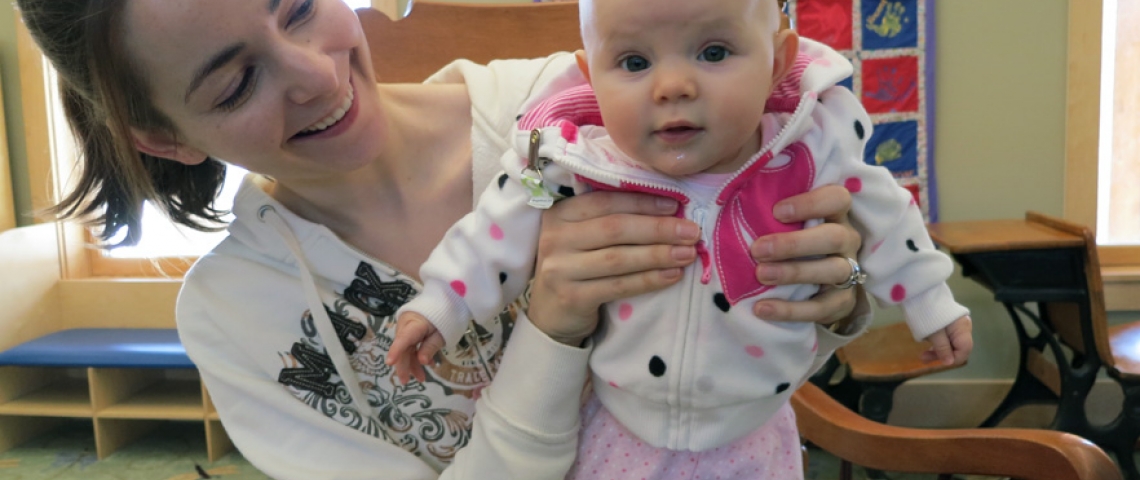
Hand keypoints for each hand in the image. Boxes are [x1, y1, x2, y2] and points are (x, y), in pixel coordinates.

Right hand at [386, 312, 444, 383]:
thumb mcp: (441, 334)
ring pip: (406, 349)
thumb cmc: (444, 317)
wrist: (444, 303)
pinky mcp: (409, 332)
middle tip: (406, 382)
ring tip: (421, 378)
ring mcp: (406, 329)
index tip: (389, 363)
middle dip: (405, 366)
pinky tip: (428, 364)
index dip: (396, 351)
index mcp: (414, 324)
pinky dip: (417, 356)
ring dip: (413, 364)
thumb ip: (431, 347)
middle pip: (403, 348)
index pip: (403, 339)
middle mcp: (405, 326)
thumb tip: (421, 362)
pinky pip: (411, 346)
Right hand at [527, 191, 699, 345]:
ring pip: (618, 258)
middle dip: (657, 229)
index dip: (642, 202)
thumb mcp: (583, 237)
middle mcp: (555, 237)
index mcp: (560, 214)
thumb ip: (611, 220)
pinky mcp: (571, 297)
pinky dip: (648, 280)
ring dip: (658, 255)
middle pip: (614, 229)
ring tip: (688, 254)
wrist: (551, 314)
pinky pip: (617, 286)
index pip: (606, 202)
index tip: (675, 206)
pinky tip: (671, 276)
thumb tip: (668, 210)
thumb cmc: (577, 267)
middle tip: (691, 231)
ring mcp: (560, 268)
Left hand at [751, 184, 861, 324]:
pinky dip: (790, 310)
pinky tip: (762, 308)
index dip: (811, 203)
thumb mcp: (791, 226)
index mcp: (835, 215)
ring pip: (833, 270)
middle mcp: (847, 240)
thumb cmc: (795, 244)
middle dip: (794, 244)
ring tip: (761, 275)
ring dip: (793, 273)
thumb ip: (774, 217)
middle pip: (834, 237)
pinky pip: (821, 307)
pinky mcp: (842, 302)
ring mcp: (849, 271)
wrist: (819, 287)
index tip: (776, 212)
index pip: (837, 199)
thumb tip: (737, 209)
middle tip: (757, 250)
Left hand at [921, 315, 972, 365]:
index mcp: (963, 328)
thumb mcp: (934, 333)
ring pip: (950, 344)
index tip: (938, 361)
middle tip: (923, 358)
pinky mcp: (947, 324)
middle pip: (957, 348)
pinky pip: (946, 338)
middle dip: (941, 355)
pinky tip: (927, 346)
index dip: (953, 358)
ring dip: (937, 351)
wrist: (920, 293)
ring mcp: (955, 326)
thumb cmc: (928, 313)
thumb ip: (942, 348)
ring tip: (922, 356)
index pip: (964, 350)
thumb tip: (950, 363)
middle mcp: (962, 328)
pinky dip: (937, 343)